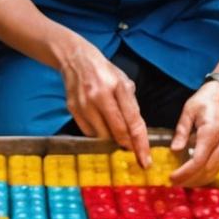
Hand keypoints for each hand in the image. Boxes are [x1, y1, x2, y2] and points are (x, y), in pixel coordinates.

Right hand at [53, 36, 150, 168]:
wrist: (75, 58)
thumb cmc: (103, 71)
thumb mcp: (123, 81)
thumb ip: (131, 104)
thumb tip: (137, 130)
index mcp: (118, 86)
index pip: (133, 121)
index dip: (140, 143)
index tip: (145, 160)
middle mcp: (100, 96)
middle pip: (118, 131)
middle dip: (128, 145)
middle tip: (134, 153)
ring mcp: (84, 103)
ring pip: (102, 135)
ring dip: (112, 139)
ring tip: (116, 134)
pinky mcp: (73, 109)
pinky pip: (88, 132)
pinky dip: (98, 134)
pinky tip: (101, 126)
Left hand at [168, 82, 218, 185]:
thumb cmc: (204, 100)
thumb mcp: (188, 111)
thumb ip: (182, 130)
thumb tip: (175, 150)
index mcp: (210, 132)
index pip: (198, 160)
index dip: (185, 172)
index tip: (172, 177)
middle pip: (207, 168)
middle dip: (190, 179)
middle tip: (174, 184)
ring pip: (215, 169)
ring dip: (199, 179)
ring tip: (184, 183)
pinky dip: (208, 174)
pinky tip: (197, 177)